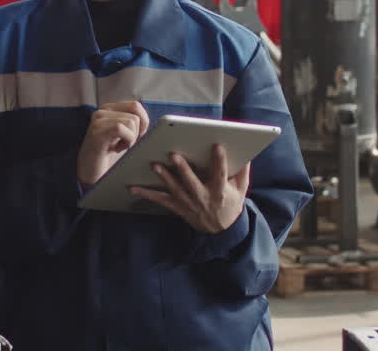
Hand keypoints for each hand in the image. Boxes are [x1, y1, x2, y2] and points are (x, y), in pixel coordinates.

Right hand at [77, 101, 149, 186]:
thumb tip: (162, 121)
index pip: (136, 106)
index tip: (136, 137)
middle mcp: (102, 111)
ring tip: (118, 147)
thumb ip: (137, 125)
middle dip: (137, 133)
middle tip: (125, 144)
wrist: (91, 173)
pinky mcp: (96, 131)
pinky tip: (116, 149)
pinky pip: (121, 128)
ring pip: (131, 121)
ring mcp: (98, 120)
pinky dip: (125, 141)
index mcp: (110, 109)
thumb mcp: (126, 136)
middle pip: (135, 114)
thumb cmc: (110, 155)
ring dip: (131, 139)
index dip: (143, 122)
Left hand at [129, 143, 249, 233]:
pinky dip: (146, 194)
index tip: (217, 145)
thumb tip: (245, 154)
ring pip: (175, 189)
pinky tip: (132, 187)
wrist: (222, 231)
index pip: (220, 174)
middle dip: (183, 169)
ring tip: (154, 165)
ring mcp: (189, 204)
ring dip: (164, 177)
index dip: (219, 160)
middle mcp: (203, 198)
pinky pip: (161, 200)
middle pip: (192, 182)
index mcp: (220, 192)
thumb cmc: (231, 204)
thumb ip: (242, 172)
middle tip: (173, 154)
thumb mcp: (241, 190)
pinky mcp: (178, 207)